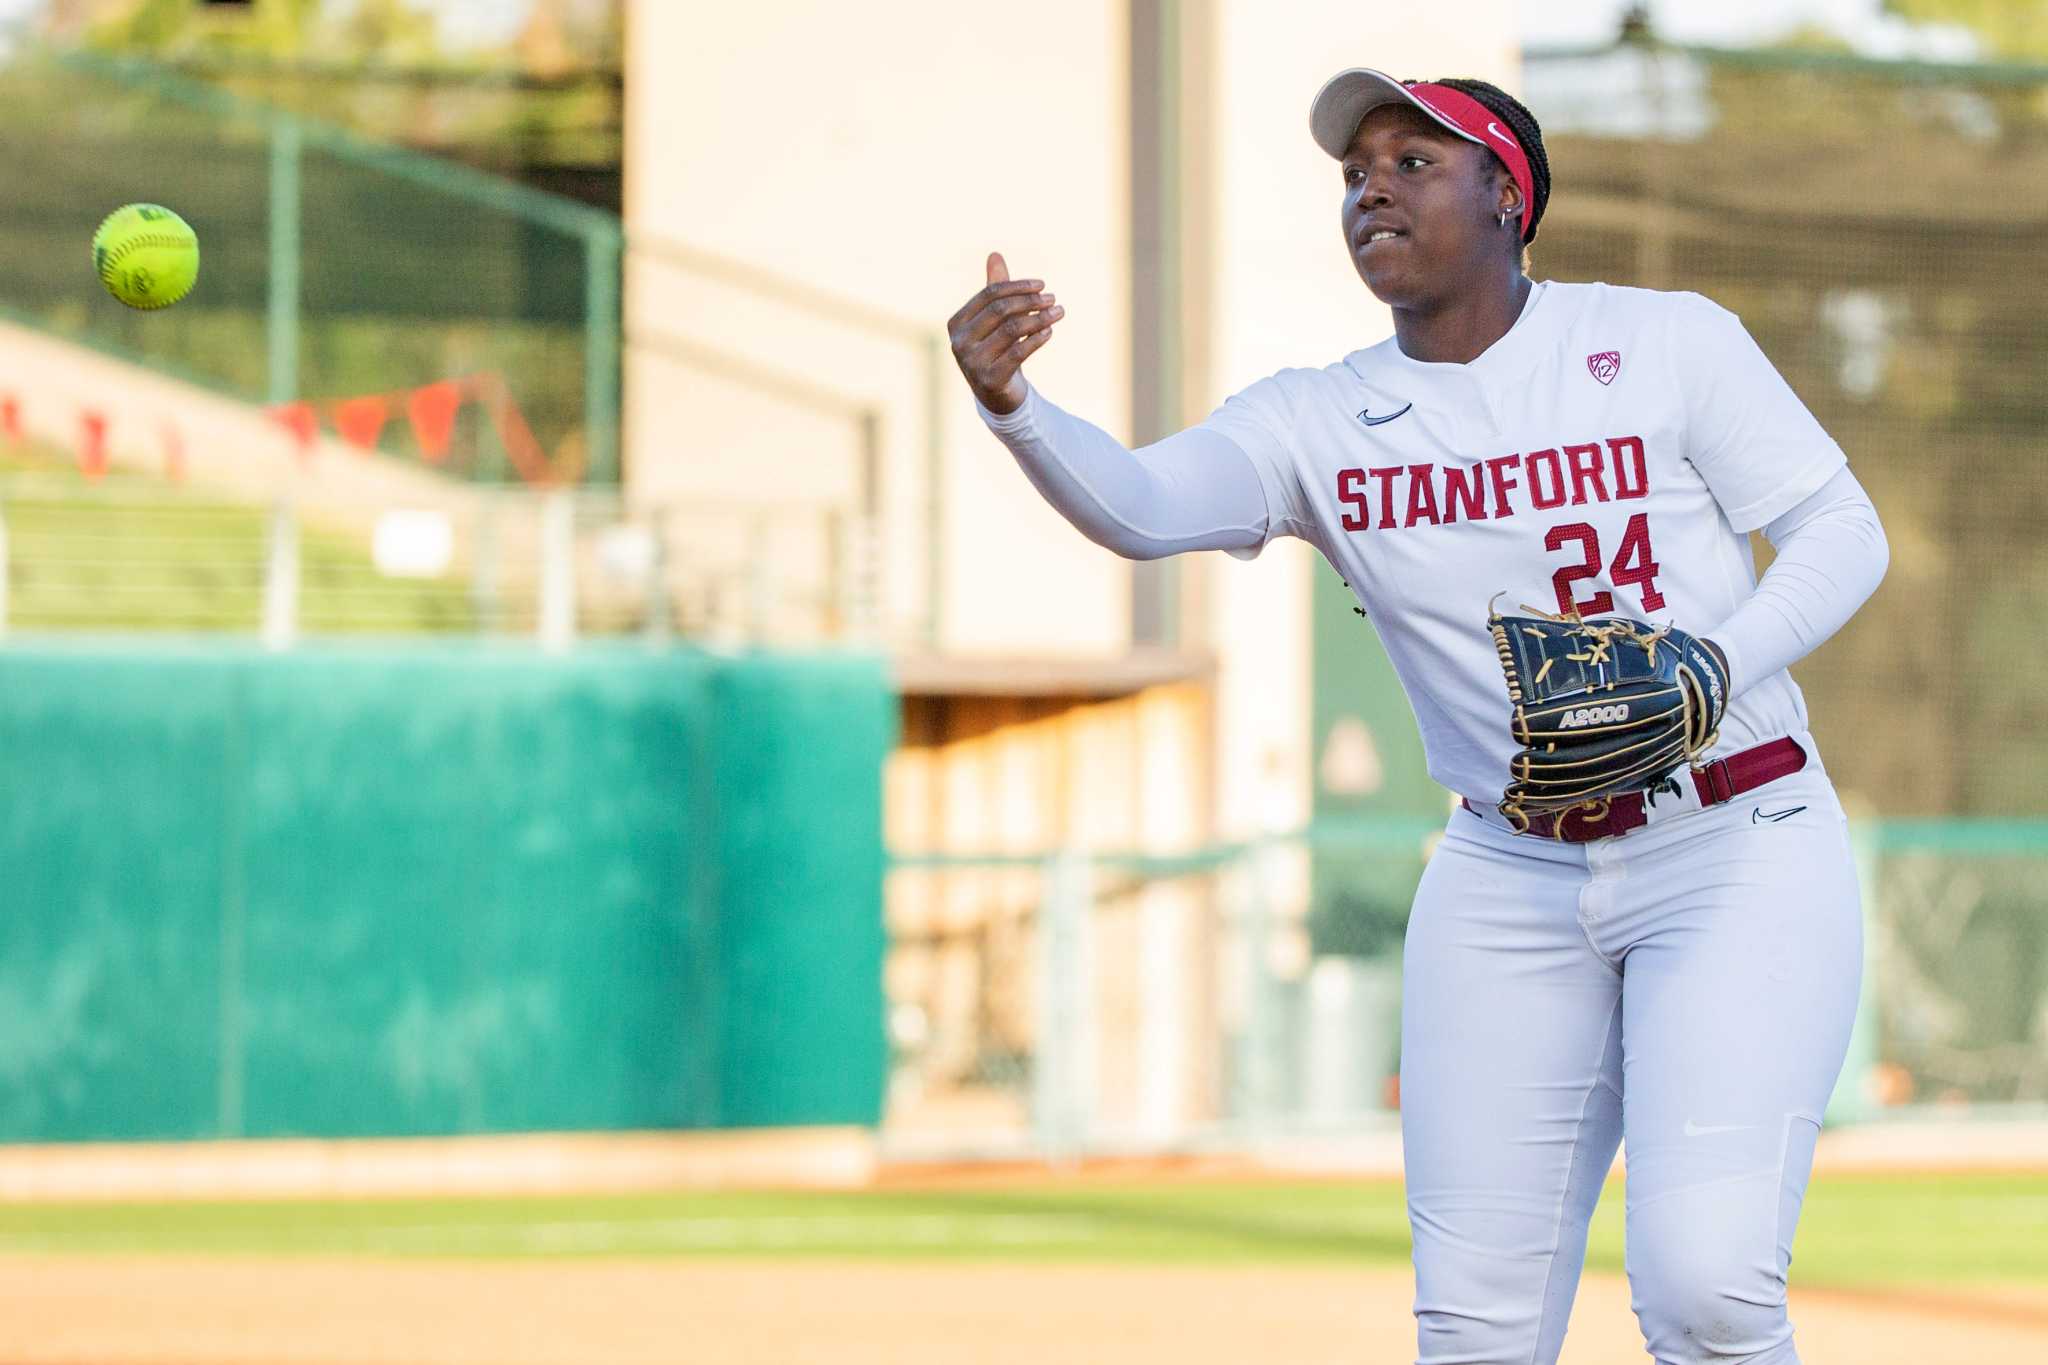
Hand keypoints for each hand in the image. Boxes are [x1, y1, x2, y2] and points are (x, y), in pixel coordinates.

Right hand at [947, 252, 1062, 415]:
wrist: (996, 394)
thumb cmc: (996, 349)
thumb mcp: (994, 319)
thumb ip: (995, 289)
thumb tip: (995, 255)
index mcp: (957, 323)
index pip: (989, 294)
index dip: (1018, 287)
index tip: (1042, 285)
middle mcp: (959, 342)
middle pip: (1000, 310)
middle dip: (1030, 301)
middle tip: (1053, 298)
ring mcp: (972, 362)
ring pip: (1012, 330)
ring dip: (1040, 318)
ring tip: (1059, 312)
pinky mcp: (989, 379)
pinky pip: (1018, 352)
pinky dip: (1037, 339)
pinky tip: (1049, 331)